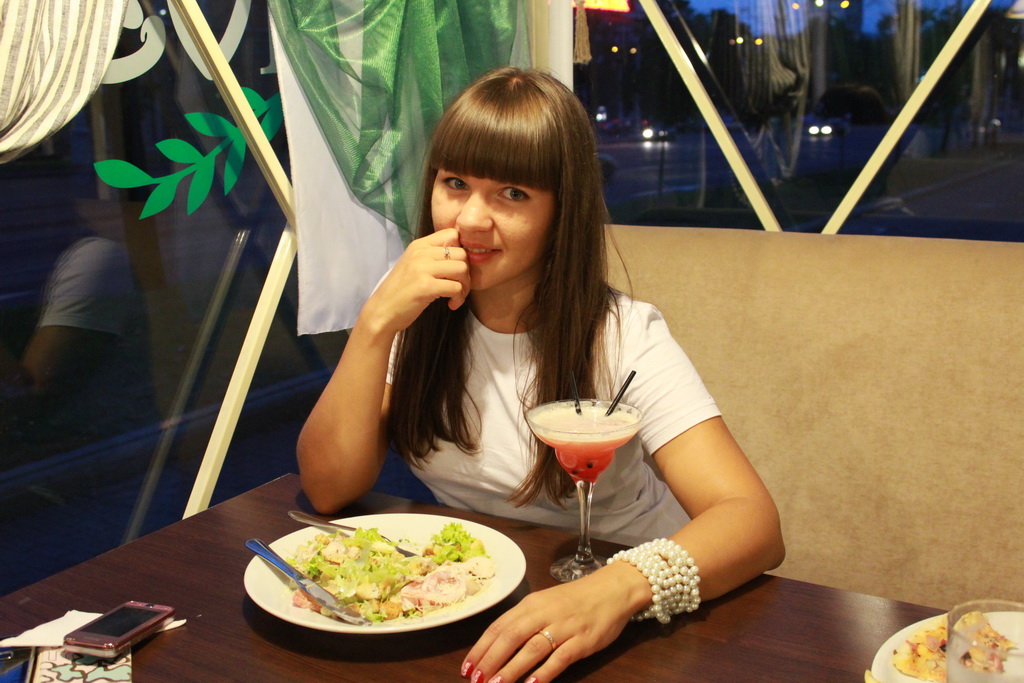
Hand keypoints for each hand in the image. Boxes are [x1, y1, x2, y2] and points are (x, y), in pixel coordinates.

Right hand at [359, 228, 467, 334]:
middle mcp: (420, 253)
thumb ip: (432, 256)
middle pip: (462, 253)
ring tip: (456, 296)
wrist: (382, 311)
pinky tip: (450, 304)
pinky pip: (456, 287)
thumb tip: (461, 254)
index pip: (452, 234)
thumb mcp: (413, 265)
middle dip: (466, 273)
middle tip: (460, 287)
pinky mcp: (426, 286)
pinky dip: (458, 298)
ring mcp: (422, 268)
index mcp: (419, 245)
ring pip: (462, 269)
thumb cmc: (400, 291)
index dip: (462, 251)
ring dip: (464, 286)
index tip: (457, 268)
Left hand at [462, 563, 649, 682]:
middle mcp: (544, 613)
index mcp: (531, 604)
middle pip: (510, 637)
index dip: (480, 648)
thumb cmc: (574, 600)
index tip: (467, 667)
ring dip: (511, 669)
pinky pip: (560, 658)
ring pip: (532, 648)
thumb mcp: (544, 603)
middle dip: (490, 661)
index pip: (498, 626)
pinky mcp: (582, 640)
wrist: (612, 589)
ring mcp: (564, 627)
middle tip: (476, 680)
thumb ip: (523, 621)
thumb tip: (496, 645)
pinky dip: (544, 673)